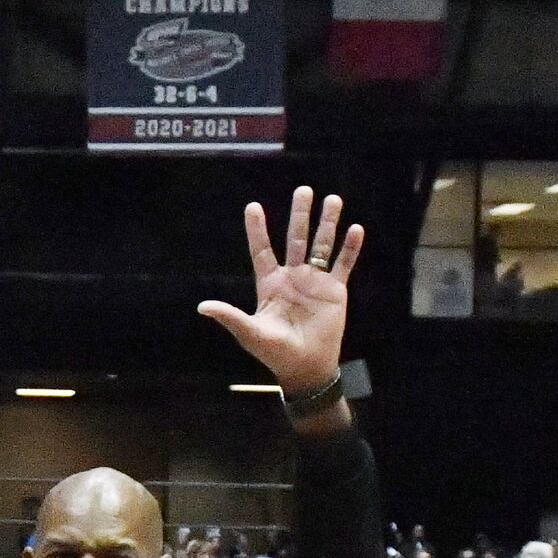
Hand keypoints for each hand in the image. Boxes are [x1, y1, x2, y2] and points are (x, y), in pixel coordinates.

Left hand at [196, 187, 361, 399]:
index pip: (262, 251)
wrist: (305, 367)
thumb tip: (202, 307)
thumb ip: (230, 316)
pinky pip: (343, 264)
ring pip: (322, 245)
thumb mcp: (250, 332)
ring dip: (328, 223)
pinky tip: (355, 228)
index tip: (253, 206)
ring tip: (333, 199)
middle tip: (303, 190)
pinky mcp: (335, 291)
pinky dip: (349, 248)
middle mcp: (292, 277)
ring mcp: (315, 282)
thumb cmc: (275, 352)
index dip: (257, 230)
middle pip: (296, 239)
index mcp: (270, 284)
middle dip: (300, 215)